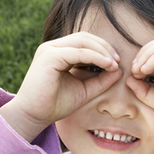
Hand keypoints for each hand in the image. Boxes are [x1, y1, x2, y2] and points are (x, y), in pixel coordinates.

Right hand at [0, 32, 121, 140]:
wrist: (33, 116)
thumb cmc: (55, 104)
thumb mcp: (84, 90)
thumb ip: (101, 80)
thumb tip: (120, 70)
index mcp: (59, 52)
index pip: (85, 41)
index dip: (103, 48)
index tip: (117, 63)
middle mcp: (53, 47)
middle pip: (85, 37)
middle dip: (105, 47)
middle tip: (118, 60)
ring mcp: (49, 50)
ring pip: (82, 41)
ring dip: (102, 51)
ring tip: (114, 63)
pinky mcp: (49, 56)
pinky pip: (77, 52)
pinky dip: (95, 56)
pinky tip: (107, 65)